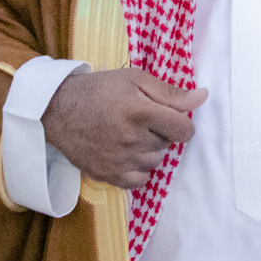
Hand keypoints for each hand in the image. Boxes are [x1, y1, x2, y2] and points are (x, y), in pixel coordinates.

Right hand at [41, 66, 204, 189]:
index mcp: (140, 112)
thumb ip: (170, 92)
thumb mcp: (134, 79)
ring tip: (130, 135)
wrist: (58, 109)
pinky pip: (139, 181)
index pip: (183, 130)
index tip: (171, 117)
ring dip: (149, 150)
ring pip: (155, 162)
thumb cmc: (98, 90)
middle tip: (140, 119)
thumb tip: (203, 97)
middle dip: (161, 132)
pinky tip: (126, 153)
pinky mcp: (108, 175)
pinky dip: (138, 169)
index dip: (182, 122)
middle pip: (168, 144)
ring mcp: (119, 160)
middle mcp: (132, 139)